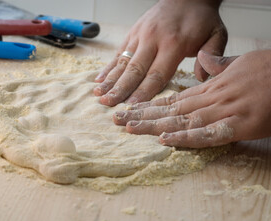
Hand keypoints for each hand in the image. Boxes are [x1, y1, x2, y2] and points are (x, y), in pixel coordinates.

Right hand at [94, 0, 226, 105]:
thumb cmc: (201, 19)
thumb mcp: (217, 33)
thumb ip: (213, 55)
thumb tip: (201, 78)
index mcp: (175, 43)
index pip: (156, 74)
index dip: (143, 92)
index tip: (132, 107)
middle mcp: (153, 39)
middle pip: (134, 70)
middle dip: (120, 89)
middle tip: (108, 105)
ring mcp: (140, 35)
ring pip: (122, 62)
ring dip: (110, 80)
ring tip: (99, 95)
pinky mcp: (132, 33)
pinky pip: (118, 52)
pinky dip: (108, 67)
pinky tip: (99, 80)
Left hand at [113, 49, 270, 147]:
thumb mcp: (241, 63)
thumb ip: (219, 66)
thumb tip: (203, 64)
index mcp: (211, 87)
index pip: (173, 99)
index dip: (150, 106)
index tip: (130, 110)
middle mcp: (211, 99)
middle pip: (170, 110)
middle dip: (142, 115)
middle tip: (117, 120)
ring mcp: (224, 111)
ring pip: (182, 120)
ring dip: (154, 126)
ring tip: (130, 128)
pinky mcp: (240, 125)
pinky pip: (208, 134)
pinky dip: (187, 138)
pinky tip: (166, 141)